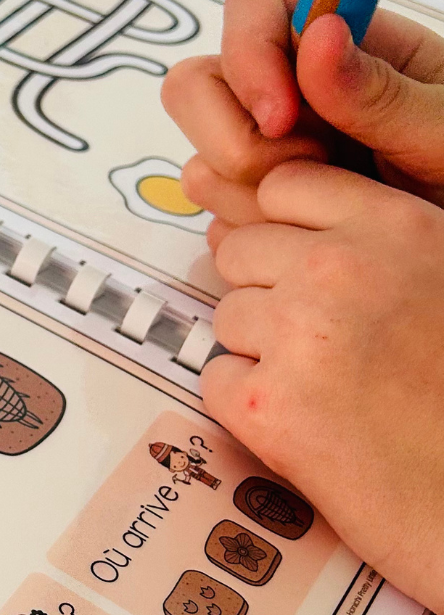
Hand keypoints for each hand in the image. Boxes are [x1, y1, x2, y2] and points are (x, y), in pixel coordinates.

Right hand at [162, 0, 443, 237]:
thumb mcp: (442, 131)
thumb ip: (381, 92)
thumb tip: (318, 31)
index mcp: (341, 39)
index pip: (254, 3)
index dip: (249, 54)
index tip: (281, 118)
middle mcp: (287, 83)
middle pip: (198, 81)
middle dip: (232, 136)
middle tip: (306, 170)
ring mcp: (263, 141)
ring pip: (198, 152)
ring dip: (248, 190)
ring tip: (323, 204)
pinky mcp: (252, 194)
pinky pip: (213, 206)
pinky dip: (249, 223)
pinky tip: (306, 229)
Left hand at [205, 161, 443, 611]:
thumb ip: (385, 241)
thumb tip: (279, 220)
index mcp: (399, 227)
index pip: (287, 185)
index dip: (286, 230)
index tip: (305, 267)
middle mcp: (341, 269)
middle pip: (242, 251)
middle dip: (269, 292)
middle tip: (323, 345)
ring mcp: (299, 337)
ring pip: (228, 317)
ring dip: (261, 352)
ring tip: (331, 391)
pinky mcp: (269, 409)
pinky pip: (216, 381)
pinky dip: (248, 408)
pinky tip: (311, 429)